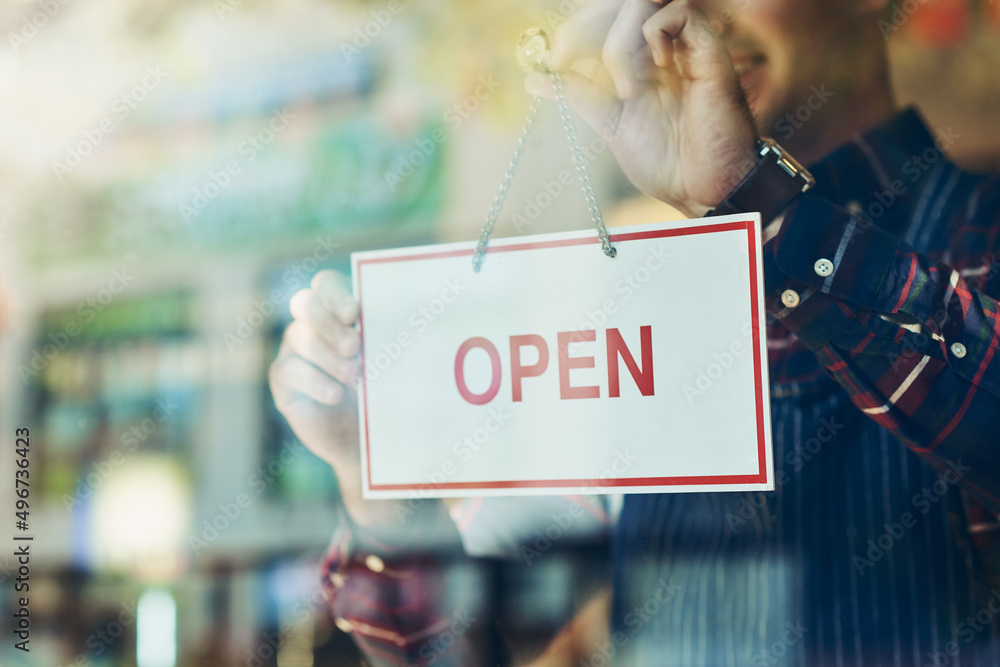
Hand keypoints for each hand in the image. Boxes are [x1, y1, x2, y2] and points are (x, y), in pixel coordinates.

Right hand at [270, 270, 399, 524]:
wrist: (368, 436)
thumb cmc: (383, 389)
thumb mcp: (389, 362)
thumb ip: (387, 338)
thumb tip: (406, 319)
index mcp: (337, 310)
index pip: (326, 284)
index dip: (336, 295)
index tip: (354, 315)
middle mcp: (311, 324)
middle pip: (305, 303)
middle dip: (329, 322)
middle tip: (354, 346)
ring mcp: (293, 350)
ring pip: (299, 336)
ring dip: (328, 355)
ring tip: (353, 376)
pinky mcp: (283, 379)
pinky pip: (289, 370)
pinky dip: (315, 381)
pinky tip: (335, 394)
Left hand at [528, 0, 756, 216]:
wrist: (702, 189)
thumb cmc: (667, 163)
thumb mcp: (611, 124)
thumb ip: (581, 95)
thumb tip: (537, 79)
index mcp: (637, 62)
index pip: (601, 20)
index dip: (573, 31)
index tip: (555, 64)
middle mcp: (659, 49)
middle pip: (617, 6)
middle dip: (583, 26)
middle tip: (565, 60)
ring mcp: (683, 48)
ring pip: (641, 6)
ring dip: (618, 42)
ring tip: (624, 89)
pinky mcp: (708, 52)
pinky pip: (678, 12)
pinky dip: (655, 33)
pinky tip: (658, 68)